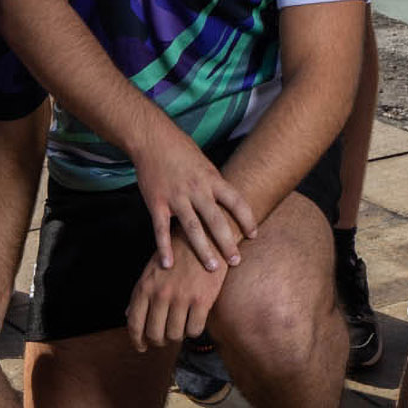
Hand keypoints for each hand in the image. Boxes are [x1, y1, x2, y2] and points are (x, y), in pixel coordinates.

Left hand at [125, 241, 227, 351]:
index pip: (134, 324)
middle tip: (165, 338)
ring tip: (181, 326)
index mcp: (145, 286)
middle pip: (155, 334)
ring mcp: (181, 298)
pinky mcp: (202, 300)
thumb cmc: (177, 252)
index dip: (137, 341)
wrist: (206, 236)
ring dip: (177, 335)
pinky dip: (194, 330)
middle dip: (159, 341)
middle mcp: (161, 294)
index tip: (142, 347)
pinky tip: (195, 321)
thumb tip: (128, 314)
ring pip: (175, 335)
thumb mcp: (153, 268)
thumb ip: (141, 293)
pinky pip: (194, 330)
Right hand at [133, 123, 256, 272]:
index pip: (236, 201)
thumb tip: (230, 202)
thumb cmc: (181, 150)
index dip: (247, 218)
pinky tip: (168, 264)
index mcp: (212, 179)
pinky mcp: (157, 203)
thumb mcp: (205, 163)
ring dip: (202, 250)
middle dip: (227, 242)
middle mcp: (197, 189)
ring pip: (192, 228)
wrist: (153, 139)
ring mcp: (176, 197)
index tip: (254, 235)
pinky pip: (161, 229)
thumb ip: (215, 184)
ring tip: (212, 268)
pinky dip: (164, 248)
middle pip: (216, 220)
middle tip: (236, 261)